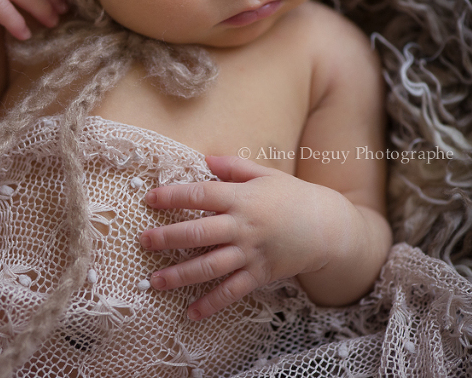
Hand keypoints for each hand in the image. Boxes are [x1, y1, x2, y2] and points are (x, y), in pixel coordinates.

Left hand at [139, 155, 345, 319]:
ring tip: (154, 282)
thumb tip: (204, 158)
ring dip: (180, 275)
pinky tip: (191, 314)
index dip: (173, 196)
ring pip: (210, 266)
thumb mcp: (265, 174)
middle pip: (199, 232)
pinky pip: (232, 291)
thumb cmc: (293, 196)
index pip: (201, 194)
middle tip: (143, 242)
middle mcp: (243, 226)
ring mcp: (251, 252)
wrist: (329, 227)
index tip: (149, 198)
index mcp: (242, 198)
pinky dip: (211, 304)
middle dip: (168, 237)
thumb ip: (233, 166)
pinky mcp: (260, 274)